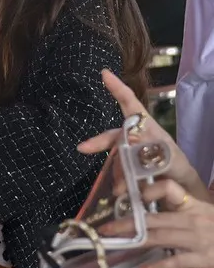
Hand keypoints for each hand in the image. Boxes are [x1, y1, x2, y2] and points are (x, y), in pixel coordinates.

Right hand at [78, 70, 206, 200]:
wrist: (186, 193)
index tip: (104, 73)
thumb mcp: (172, 160)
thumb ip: (151, 153)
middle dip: (99, 142)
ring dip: (117, 173)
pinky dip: (118, 183)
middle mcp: (137, 137)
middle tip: (83, 148)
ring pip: (115, 157)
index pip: (131, 104)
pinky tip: (121, 193)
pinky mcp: (129, 169)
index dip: (117, 88)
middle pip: (115, 134)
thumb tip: (130, 146)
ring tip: (122, 191)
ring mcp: (132, 153)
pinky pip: (118, 172)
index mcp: (148, 128)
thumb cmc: (179, 171)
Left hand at [99, 179, 213, 267]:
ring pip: (160, 237)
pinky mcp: (203, 258)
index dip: (148, 190)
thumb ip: (178, 208)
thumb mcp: (201, 211)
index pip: (168, 188)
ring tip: (116, 242)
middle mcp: (192, 219)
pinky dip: (160, 265)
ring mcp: (197, 239)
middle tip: (105, 227)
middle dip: (127, 223)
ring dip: (136, 240)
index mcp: (191, 204)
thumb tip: (145, 206)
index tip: (127, 196)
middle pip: (154, 218)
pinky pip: (178, 261)